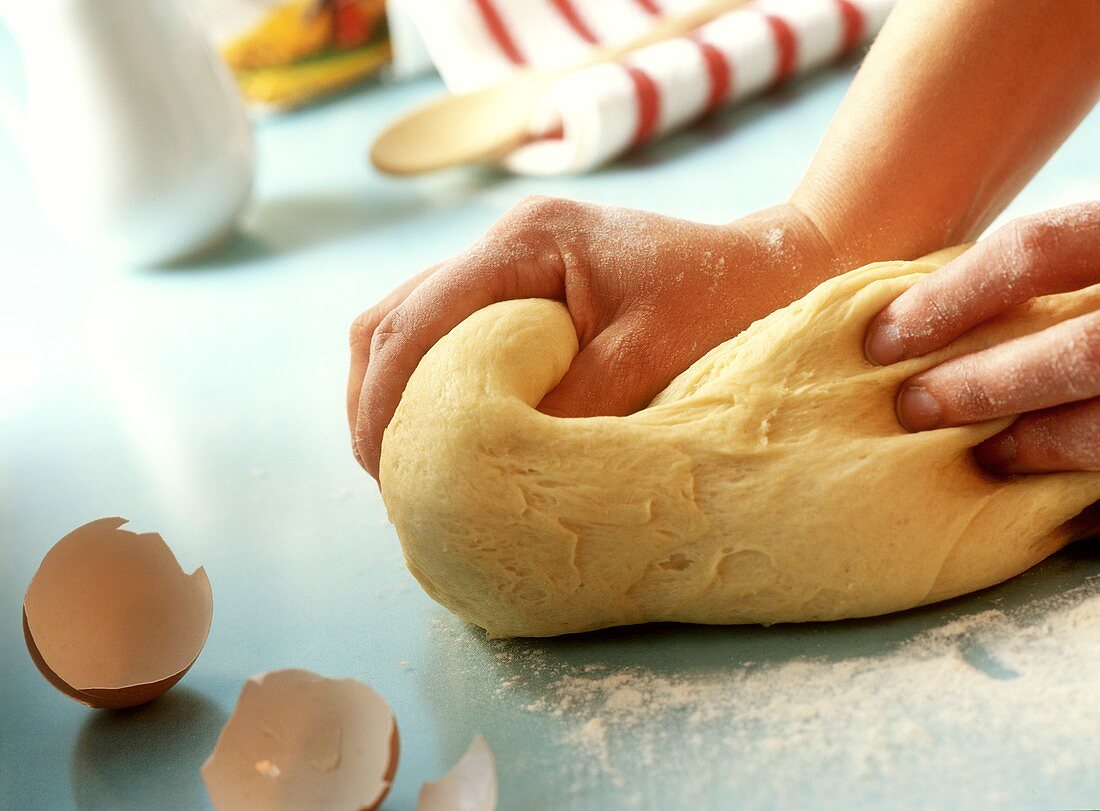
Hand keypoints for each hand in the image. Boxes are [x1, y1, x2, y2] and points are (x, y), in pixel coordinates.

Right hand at [348, 197, 835, 478]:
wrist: (774, 267)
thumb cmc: (726, 302)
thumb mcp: (652, 357)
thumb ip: (570, 404)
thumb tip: (492, 463)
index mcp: (527, 242)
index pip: (416, 321)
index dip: (385, 400)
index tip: (379, 469)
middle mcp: (505, 244)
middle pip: (390, 319)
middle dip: (374, 401)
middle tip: (385, 477)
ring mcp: (509, 265)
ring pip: (406, 326)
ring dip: (394, 395)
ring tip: (404, 465)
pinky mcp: (521, 293)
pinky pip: (446, 338)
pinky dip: (429, 388)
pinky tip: (443, 436)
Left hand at [865, 202, 1099, 474]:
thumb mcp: (1096, 257)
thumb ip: (1042, 275)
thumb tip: (918, 321)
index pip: (1037, 249)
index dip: (949, 297)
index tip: (879, 342)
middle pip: (1079, 349)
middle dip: (985, 386)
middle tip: (912, 409)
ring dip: (1037, 445)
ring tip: (981, 457)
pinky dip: (1086, 483)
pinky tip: (1049, 489)